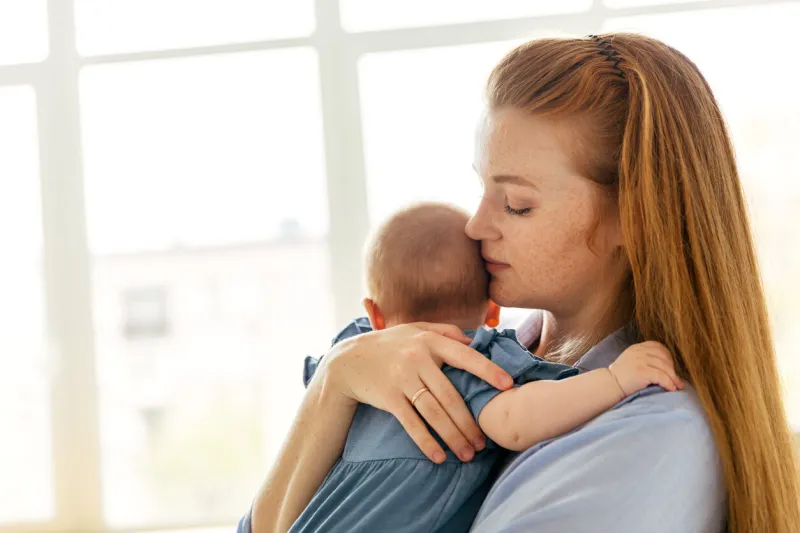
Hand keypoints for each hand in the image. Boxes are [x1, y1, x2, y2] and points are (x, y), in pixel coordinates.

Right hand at [319, 323, 513, 463]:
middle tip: (484, 443)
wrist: (347, 360)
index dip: (488, 371)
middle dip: (470, 423)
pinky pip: (411, 423)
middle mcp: (417, 358)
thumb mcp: (415, 329)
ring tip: (467, 454)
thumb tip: (477, 339)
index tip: (508, 386)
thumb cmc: (389, 344)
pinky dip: (426, 441)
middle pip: (451, 396)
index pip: (465, 356)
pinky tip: (438, 457)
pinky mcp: (388, 397)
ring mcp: (401, 378)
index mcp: (429, 340)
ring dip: (453, 436)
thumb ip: (445, 331)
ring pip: (434, 413)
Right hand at [609, 341, 683, 396]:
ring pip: (665, 367)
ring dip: (674, 378)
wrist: (609, 385)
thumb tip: (664, 366)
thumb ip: (642, 358)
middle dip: (673, 368)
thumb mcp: (630, 361)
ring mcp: (640, 360)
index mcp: (636, 347)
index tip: (670, 367)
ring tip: (677, 386)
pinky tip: (671, 389)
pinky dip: (669, 383)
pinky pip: (662, 376)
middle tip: (676, 379)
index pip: (657, 346)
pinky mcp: (642, 371)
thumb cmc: (620, 377)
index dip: (668, 356)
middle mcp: (639, 351)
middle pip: (664, 356)